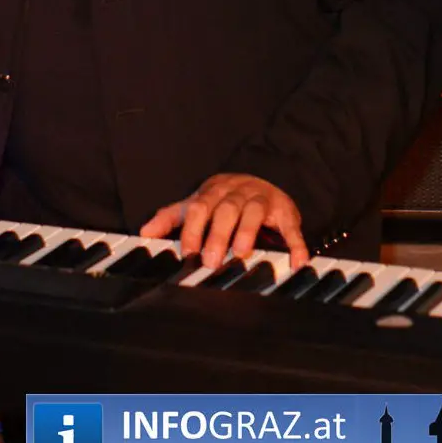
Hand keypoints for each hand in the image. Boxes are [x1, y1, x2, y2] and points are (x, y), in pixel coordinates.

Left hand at [140, 172, 308, 270]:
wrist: (262, 180)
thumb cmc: (224, 199)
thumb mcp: (197, 204)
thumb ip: (172, 218)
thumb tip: (144, 232)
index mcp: (213, 192)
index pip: (199, 208)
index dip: (193, 230)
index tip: (187, 253)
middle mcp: (237, 193)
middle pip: (225, 210)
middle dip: (217, 235)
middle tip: (211, 261)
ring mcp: (262, 200)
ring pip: (253, 212)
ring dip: (247, 232)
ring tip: (241, 254)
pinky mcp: (286, 212)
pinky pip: (291, 228)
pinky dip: (295, 244)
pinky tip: (297, 263)